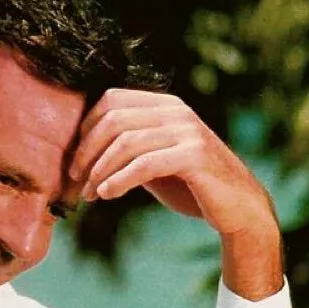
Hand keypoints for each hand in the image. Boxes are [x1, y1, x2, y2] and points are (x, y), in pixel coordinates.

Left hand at [69, 89, 282, 299]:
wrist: (235, 206)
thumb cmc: (190, 186)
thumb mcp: (153, 162)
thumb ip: (127, 153)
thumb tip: (83, 159)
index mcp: (164, 105)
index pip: (111, 100)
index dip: (84, 131)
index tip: (73, 164)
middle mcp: (175, 111)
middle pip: (113, 119)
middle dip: (85, 152)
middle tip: (73, 181)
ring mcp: (186, 130)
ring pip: (125, 142)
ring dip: (98, 171)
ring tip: (88, 195)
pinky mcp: (193, 155)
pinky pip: (143, 164)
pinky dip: (118, 180)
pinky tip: (105, 194)